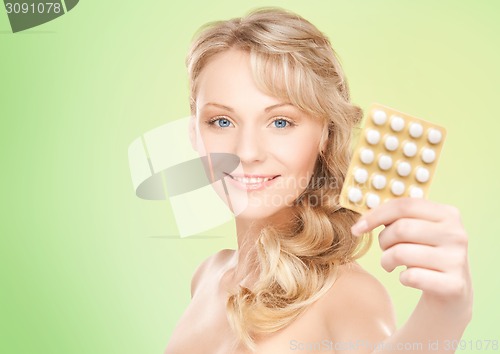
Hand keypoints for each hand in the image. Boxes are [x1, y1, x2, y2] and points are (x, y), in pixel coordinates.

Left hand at [351, 198, 472, 307]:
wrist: (450, 292)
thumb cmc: (424, 253)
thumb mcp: (417, 230)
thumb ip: (396, 218)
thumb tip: (363, 218)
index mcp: (447, 214)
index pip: (404, 205)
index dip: (375, 215)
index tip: (357, 228)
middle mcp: (456, 234)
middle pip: (400, 229)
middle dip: (383, 241)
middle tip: (385, 249)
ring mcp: (457, 260)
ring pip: (401, 253)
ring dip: (387, 261)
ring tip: (391, 264)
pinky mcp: (453, 285)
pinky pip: (411, 277)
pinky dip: (401, 278)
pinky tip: (408, 278)